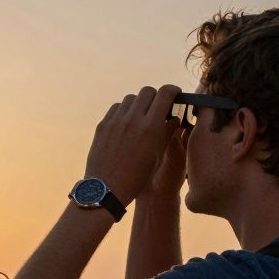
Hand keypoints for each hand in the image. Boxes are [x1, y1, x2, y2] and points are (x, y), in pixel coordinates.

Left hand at [84, 85, 181, 201]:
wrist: (107, 188)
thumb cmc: (136, 177)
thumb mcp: (157, 156)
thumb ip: (167, 132)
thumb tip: (174, 117)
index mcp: (150, 127)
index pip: (164, 93)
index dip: (173, 90)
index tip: (175, 94)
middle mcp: (133, 120)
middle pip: (148, 91)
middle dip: (156, 96)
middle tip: (158, 107)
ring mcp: (115, 121)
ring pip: (131, 98)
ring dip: (139, 103)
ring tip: (141, 117)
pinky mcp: (103, 125)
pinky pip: (116, 108)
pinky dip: (124, 111)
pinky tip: (126, 123)